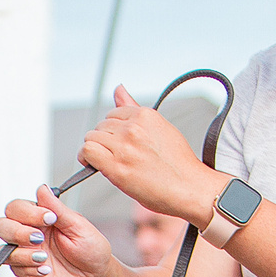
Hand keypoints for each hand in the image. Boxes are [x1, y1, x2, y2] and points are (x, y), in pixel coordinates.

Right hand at [0, 186, 122, 276]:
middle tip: (40, 238)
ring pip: (1, 248)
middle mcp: (28, 233)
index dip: (27, 212)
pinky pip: (13, 268)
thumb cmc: (91, 250)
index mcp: (40, 218)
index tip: (49, 219)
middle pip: (1, 225)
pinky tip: (46, 269)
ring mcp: (25, 253)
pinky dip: (29, 268)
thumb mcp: (78, 226)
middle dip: (18, 232)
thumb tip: (42, 188)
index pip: (16, 208)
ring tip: (44, 257)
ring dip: (23, 252)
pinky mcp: (24, 272)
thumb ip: (57, 208)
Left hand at [76, 86, 225, 227]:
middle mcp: (133, 127)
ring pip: (91, 138)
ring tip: (105, 161)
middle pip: (100, 126)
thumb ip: (133, 108)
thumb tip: (118, 89)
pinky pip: (87, 151)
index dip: (113, 130)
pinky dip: (86, 158)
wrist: (189, 188)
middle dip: (104, 140)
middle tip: (115, 156)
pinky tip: (93, 165)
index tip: (119, 143)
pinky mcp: (117, 166)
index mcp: (145, 115)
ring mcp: (124, 146)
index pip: (113, 114)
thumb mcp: (159, 127)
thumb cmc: (177, 164)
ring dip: (94, 150)